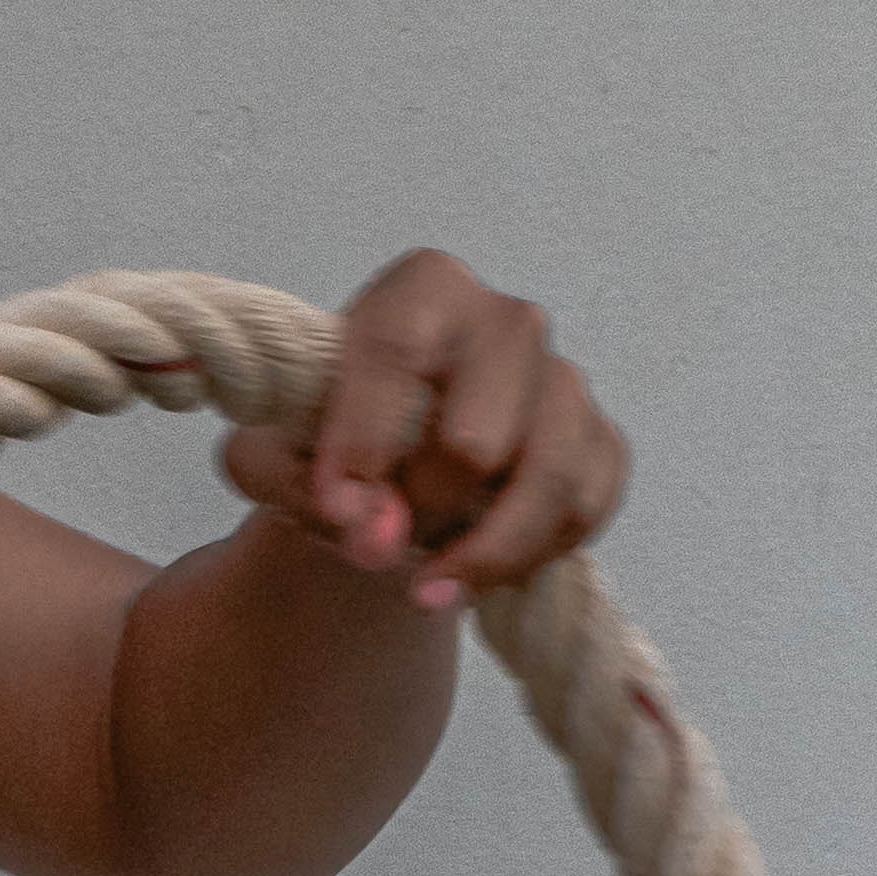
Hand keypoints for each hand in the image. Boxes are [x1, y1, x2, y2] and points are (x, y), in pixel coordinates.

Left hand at [214, 251, 626, 618]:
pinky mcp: (601, 443)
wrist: (389, 469)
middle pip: (475, 440)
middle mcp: (506, 321)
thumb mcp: (275, 453)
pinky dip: (526, 559)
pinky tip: (476, 570)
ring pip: (547, 483)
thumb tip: (376, 535)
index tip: (335, 508)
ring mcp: (564, 380)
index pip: (398, 350)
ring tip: (426, 586)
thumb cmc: (329, 441)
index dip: (364, 440)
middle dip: (423, 509)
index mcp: (423, 289)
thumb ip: (303, 485)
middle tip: (384, 535)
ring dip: (480, 552)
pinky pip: (582, 512)